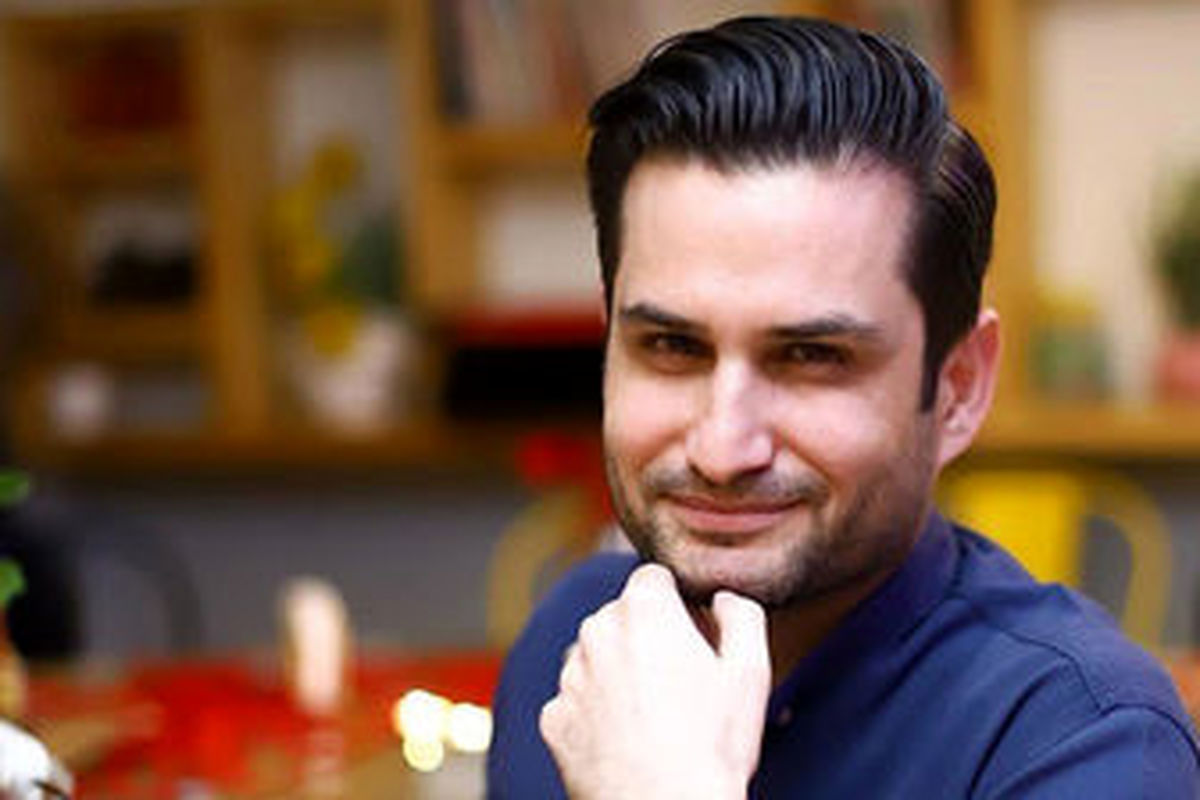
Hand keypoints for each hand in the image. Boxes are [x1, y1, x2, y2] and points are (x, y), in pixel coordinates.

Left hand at [540, 563, 770, 799]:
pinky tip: (627, 740)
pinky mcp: (553, 718)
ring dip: (619, 672)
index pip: (654, 578)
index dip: (679, 603)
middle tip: (681, 682)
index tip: (695, 636)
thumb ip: (740, 613)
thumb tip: (722, 599)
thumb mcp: (751, 671)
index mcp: (643, 609)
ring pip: (597, 656)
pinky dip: (596, 713)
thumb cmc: (711, 747)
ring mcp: (569, 677)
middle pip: (623, 616)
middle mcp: (596, 632)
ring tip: (656, 717)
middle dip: (647, 636)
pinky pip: (577, 701)